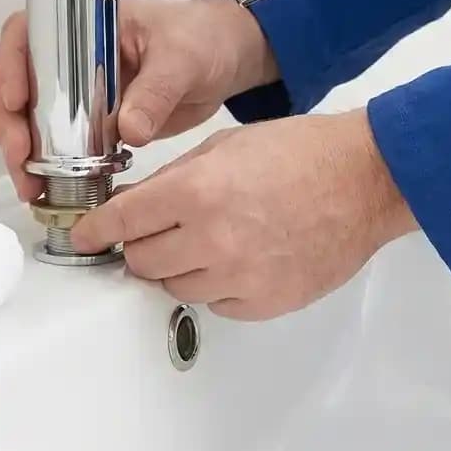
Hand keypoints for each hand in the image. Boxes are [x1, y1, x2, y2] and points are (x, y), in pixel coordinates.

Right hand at [0, 0, 278, 200]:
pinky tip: (53, 191)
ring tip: (33, 188)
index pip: (28, 35)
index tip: (14, 101)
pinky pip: (67, 143)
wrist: (232, 59)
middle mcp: (75, 56)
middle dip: (13, 125)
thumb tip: (130, 128)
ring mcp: (84, 90)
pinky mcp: (99, 121)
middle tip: (22, 160)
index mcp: (86, 23)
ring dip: (28, 154)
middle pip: (22, 86)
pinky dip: (56, 167)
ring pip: (37, 120)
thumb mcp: (183, 57)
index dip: (10, 66)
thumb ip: (157, 90)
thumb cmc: (207, 36)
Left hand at [70, 109, 418, 319]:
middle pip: (142, 261)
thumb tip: (135, 204)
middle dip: (140, 245)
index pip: (123, 222)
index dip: (97, 230)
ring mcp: (240, 277)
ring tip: (205, 241)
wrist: (364, 182)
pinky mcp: (264, 302)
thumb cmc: (304, 154)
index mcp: (198, 191)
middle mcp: (213, 239)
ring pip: (175, 288)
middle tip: (154, 232)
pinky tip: (234, 259)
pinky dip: (215, 286)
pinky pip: (216, 305)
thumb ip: (173, 177)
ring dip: (177, 267)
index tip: (86, 235)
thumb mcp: (225, 145)